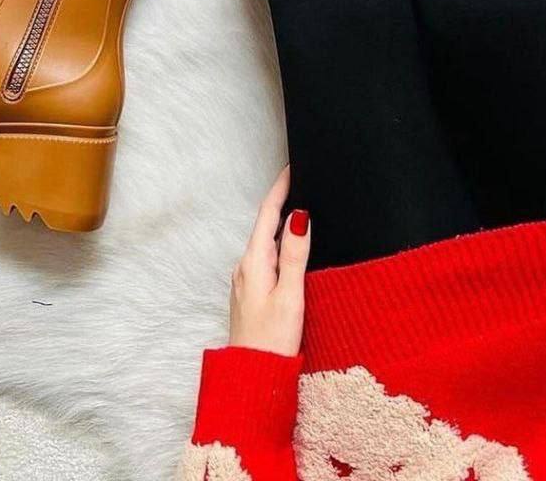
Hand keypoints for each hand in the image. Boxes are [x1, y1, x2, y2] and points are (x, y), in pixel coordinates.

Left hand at [228, 166, 310, 357]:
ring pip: (264, 241)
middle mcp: (245, 266)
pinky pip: (264, 257)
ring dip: (280, 223)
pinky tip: (290, 247)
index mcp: (254, 261)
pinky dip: (277, 243)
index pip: (268, 213)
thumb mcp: (290, 295)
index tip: (292, 167)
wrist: (251, 378)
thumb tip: (300, 217)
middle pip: (264, 224)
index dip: (280, 188)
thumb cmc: (272, 341)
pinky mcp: (251, 292)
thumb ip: (295, 255)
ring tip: (300, 207)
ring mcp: (245, 280)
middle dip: (281, 200)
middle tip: (300, 180)